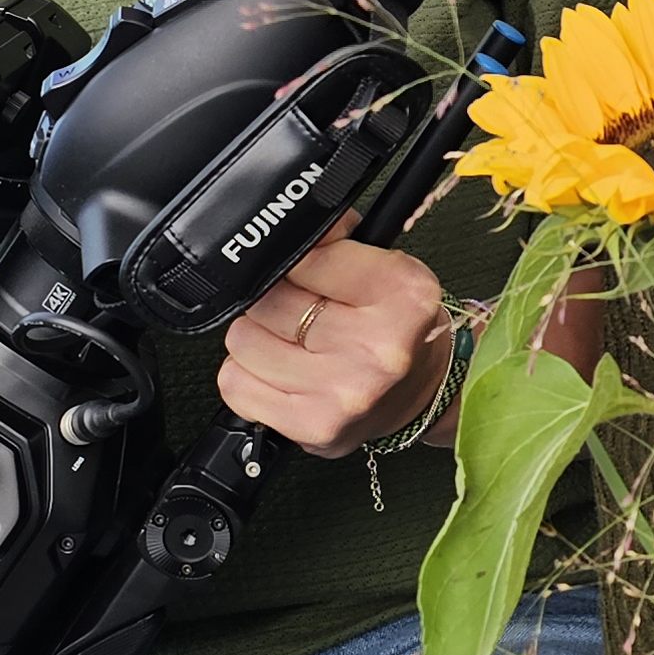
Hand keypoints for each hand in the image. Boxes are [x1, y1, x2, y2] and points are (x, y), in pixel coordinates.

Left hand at [218, 214, 449, 454]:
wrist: (417, 392)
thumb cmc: (396, 328)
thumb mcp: (386, 268)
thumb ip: (336, 241)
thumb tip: (287, 228)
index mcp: (403, 294)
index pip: (306, 257)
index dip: (294, 261)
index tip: (303, 270)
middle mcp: (378, 346)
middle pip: (269, 300)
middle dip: (275, 299)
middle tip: (302, 310)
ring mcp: (343, 391)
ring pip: (244, 340)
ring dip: (259, 337)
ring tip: (293, 343)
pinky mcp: (312, 426)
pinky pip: (236, 384)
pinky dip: (249, 375)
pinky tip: (282, 372)